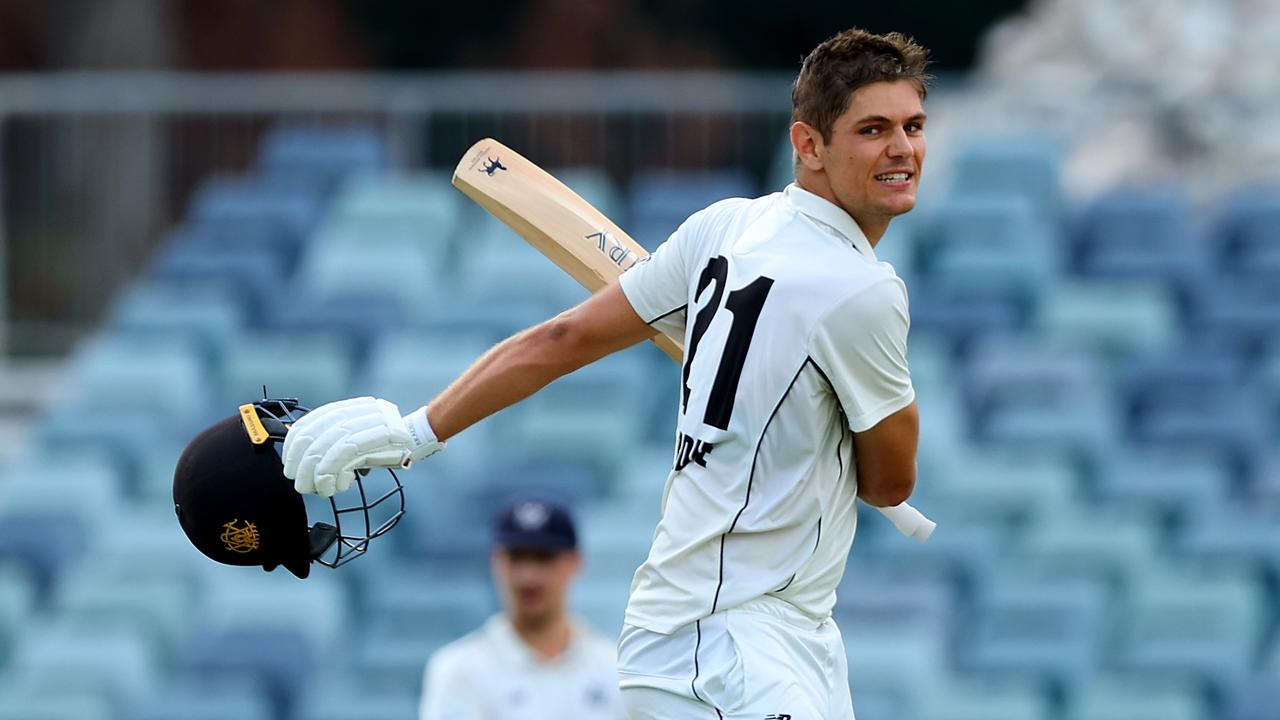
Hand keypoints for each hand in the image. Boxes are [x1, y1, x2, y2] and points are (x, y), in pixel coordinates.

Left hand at [282, 397, 442, 496]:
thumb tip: (300, 459)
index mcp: (349, 408)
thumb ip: (333, 440)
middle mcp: (357, 410)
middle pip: (316, 437)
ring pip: (327, 448)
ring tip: (318, 490)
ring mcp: (369, 421)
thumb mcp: (356, 439)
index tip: (289, 464)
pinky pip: (343, 456)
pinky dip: (333, 474)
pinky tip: (335, 486)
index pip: (311, 422)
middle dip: (303, 464)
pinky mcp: (377, 437)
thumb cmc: (386, 446)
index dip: (294, 445)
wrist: (419, 441)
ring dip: (316, 475)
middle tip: (300, 484)